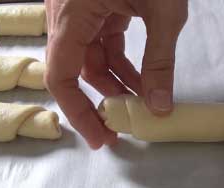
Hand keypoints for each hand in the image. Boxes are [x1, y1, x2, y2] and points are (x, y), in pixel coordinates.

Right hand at [45, 0, 187, 147]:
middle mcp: (65, 12)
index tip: (99, 138)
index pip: (61, 76)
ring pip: (88, 57)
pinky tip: (140, 80)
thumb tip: (160, 107)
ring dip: (113, 84)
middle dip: (98, 103)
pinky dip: (118, 63)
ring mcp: (77, 7)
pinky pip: (100, 40)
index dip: (78, 113)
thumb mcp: (163, 10)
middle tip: (119, 132)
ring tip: (140, 105)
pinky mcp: (94, 2)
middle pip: (72, 71)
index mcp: (71, 14)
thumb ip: (159, 60)